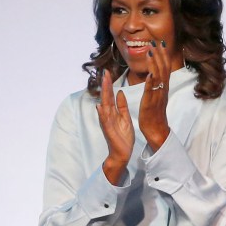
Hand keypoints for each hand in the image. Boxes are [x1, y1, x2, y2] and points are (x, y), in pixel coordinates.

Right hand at [97, 69, 133, 184]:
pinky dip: (102, 114)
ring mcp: (107, 123)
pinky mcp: (108, 131)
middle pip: (106, 97)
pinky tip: (99, 106)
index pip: (110, 95)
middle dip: (105, 85)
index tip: (108, 72)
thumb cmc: (123, 136)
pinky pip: (105, 121)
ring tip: (103, 84)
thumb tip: (120, 92)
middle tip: (104, 72)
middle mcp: (108, 115)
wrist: (122, 152)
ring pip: (104, 106)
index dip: (109, 84)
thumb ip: (122, 106)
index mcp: (113, 112)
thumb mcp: (125, 118)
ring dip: (103, 95)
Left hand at [139, 39, 171, 151]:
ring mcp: (158, 95)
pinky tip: (150, 73)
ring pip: (158, 77)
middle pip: (163, 69)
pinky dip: (152, 82)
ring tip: (151, 51)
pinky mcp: (151, 102)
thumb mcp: (157, 95)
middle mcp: (162, 89)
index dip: (163, 55)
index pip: (165, 67)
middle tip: (157, 41)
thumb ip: (157, 84)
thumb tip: (155, 73)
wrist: (156, 129)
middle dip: (161, 55)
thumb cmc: (155, 113)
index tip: (161, 43)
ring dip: (155, 63)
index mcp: (163, 87)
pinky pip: (152, 91)